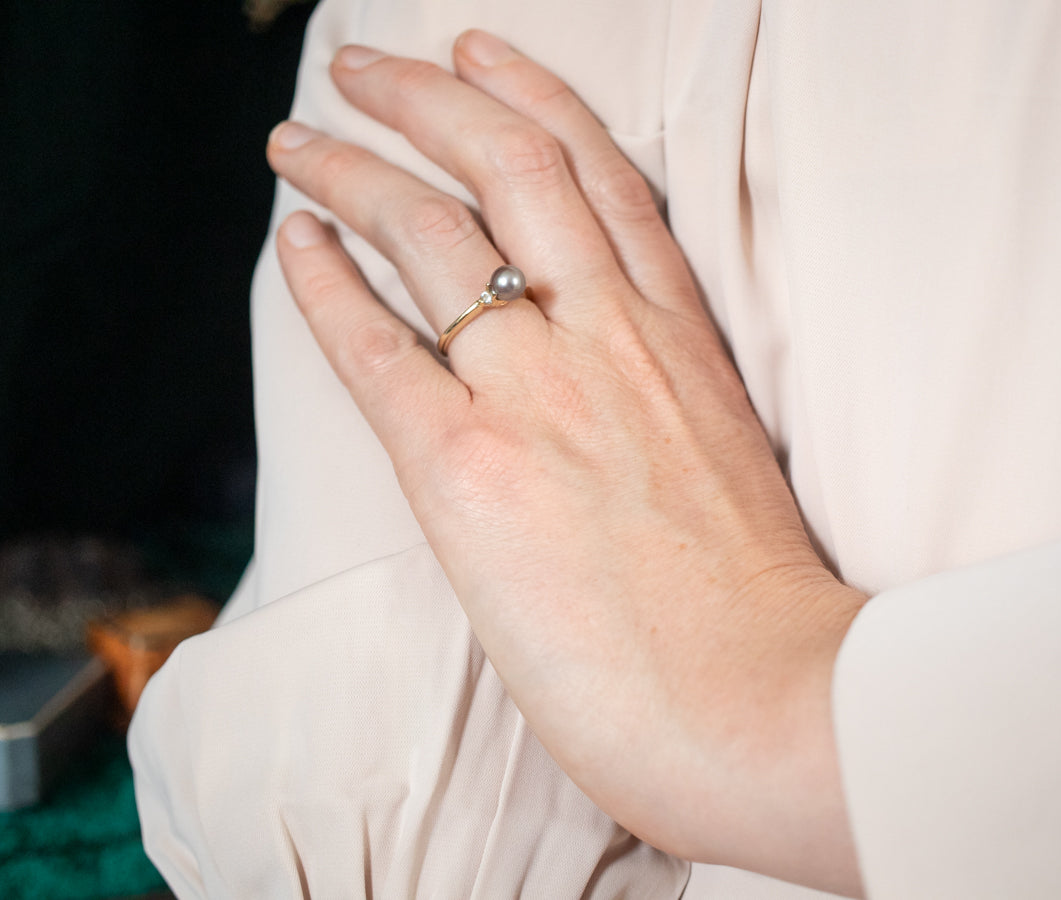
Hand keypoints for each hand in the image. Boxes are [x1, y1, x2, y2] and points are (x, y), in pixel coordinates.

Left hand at [267, 30, 865, 895]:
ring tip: (296, 141)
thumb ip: (665, 404)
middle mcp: (609, 336)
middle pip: (508, 168)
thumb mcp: (726, 463)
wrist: (765, 698)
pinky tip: (294, 240)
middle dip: (427, 97)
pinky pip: (376, 343)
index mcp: (679, 335)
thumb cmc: (757, 609)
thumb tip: (608, 400)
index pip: (600, 179)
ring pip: (431, 231)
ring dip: (352, 169)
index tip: (485, 55)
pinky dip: (325, 281)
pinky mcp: (468, 466)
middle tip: (368, 65)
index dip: (534, 100)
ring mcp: (538, 391)